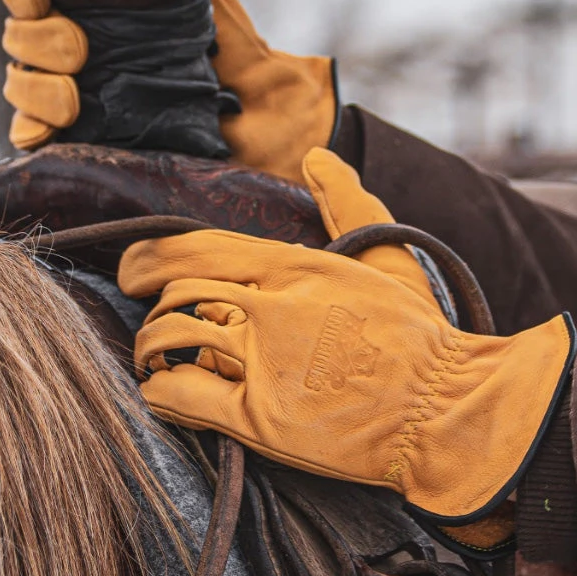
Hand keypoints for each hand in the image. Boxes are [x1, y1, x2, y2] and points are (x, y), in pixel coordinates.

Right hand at [0, 0, 335, 180]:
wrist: (265, 119)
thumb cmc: (237, 45)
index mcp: (93, 3)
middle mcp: (75, 49)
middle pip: (17, 34)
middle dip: (39, 40)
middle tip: (83, 53)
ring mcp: (75, 99)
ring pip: (17, 84)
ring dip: (37, 87)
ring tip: (76, 99)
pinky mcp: (82, 148)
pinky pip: (26, 136)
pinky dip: (32, 128)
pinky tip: (60, 126)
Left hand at [118, 148, 575, 523]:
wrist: (443, 410)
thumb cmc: (420, 336)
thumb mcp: (388, 257)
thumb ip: (348, 202)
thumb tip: (321, 156)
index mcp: (295, 266)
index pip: (198, 247)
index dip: (152, 254)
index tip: (133, 267)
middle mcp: (270, 306)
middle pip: (176, 287)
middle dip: (141, 290)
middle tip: (132, 300)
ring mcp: (261, 361)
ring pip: (171, 337)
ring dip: (150, 346)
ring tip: (152, 356)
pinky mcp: (259, 419)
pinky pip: (180, 395)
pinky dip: (159, 392)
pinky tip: (163, 392)